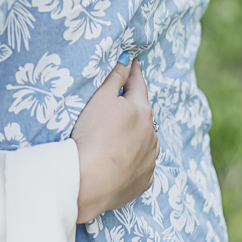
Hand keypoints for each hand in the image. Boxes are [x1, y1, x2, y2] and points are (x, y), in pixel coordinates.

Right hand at [71, 55, 158, 223]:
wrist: (90, 181)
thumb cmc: (93, 135)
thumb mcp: (102, 98)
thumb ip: (116, 77)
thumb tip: (128, 60)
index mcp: (142, 111)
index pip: (138, 84)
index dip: (133, 72)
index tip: (133, 63)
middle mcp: (151, 135)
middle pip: (144, 114)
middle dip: (136, 105)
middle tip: (126, 98)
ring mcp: (149, 160)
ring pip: (147, 141)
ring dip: (139, 134)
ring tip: (124, 133)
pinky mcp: (142, 182)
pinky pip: (142, 165)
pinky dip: (135, 159)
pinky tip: (124, 160)